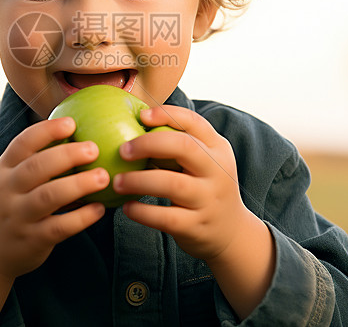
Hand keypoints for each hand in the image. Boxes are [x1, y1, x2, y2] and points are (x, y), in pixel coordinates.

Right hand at [0, 116, 108, 281]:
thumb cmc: (13, 204)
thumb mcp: (12, 179)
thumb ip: (36, 159)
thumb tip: (78, 132)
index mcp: (4, 169)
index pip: (22, 143)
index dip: (46, 131)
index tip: (71, 123)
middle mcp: (7, 190)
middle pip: (36, 167)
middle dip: (67, 155)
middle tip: (94, 149)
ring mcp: (18, 216)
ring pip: (48, 196)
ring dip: (79, 184)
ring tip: (104, 177)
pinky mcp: (32, 240)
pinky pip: (59, 227)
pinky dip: (82, 217)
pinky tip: (100, 208)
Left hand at [112, 105, 247, 261]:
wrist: (230, 232)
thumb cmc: (204, 187)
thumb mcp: (204, 161)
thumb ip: (180, 143)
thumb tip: (135, 120)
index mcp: (217, 149)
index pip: (194, 122)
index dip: (166, 115)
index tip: (141, 116)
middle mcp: (217, 171)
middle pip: (184, 147)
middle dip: (149, 144)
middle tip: (122, 151)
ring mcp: (208, 199)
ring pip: (172, 184)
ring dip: (139, 181)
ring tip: (117, 182)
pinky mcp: (196, 226)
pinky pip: (165, 217)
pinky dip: (142, 212)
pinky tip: (127, 207)